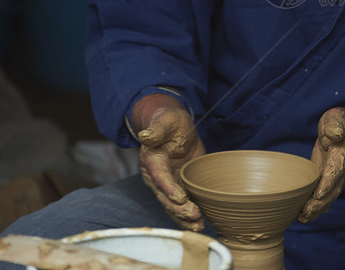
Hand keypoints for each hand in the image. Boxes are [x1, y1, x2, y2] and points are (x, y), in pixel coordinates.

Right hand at [133, 94, 205, 229]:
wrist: (174, 129)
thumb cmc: (170, 123)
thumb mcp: (167, 121)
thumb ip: (157, 129)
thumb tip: (145, 135)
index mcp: (152, 159)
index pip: (159, 176)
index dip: (169, 188)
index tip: (180, 197)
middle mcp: (156, 176)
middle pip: (165, 196)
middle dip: (178, 208)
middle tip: (194, 214)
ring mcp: (166, 184)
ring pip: (171, 205)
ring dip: (183, 217)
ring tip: (198, 225)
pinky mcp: (176, 187)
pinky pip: (179, 205)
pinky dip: (187, 216)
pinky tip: (199, 224)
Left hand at [297, 108, 344, 222]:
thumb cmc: (340, 124)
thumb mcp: (338, 117)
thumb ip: (336, 123)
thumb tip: (333, 133)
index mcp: (342, 152)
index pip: (336, 168)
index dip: (328, 181)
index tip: (320, 193)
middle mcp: (342, 169)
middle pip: (333, 188)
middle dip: (320, 202)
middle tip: (305, 212)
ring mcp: (337, 178)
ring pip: (329, 196)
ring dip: (317, 208)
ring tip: (302, 217)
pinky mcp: (331, 182)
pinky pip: (326, 197)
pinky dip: (317, 208)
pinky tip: (304, 216)